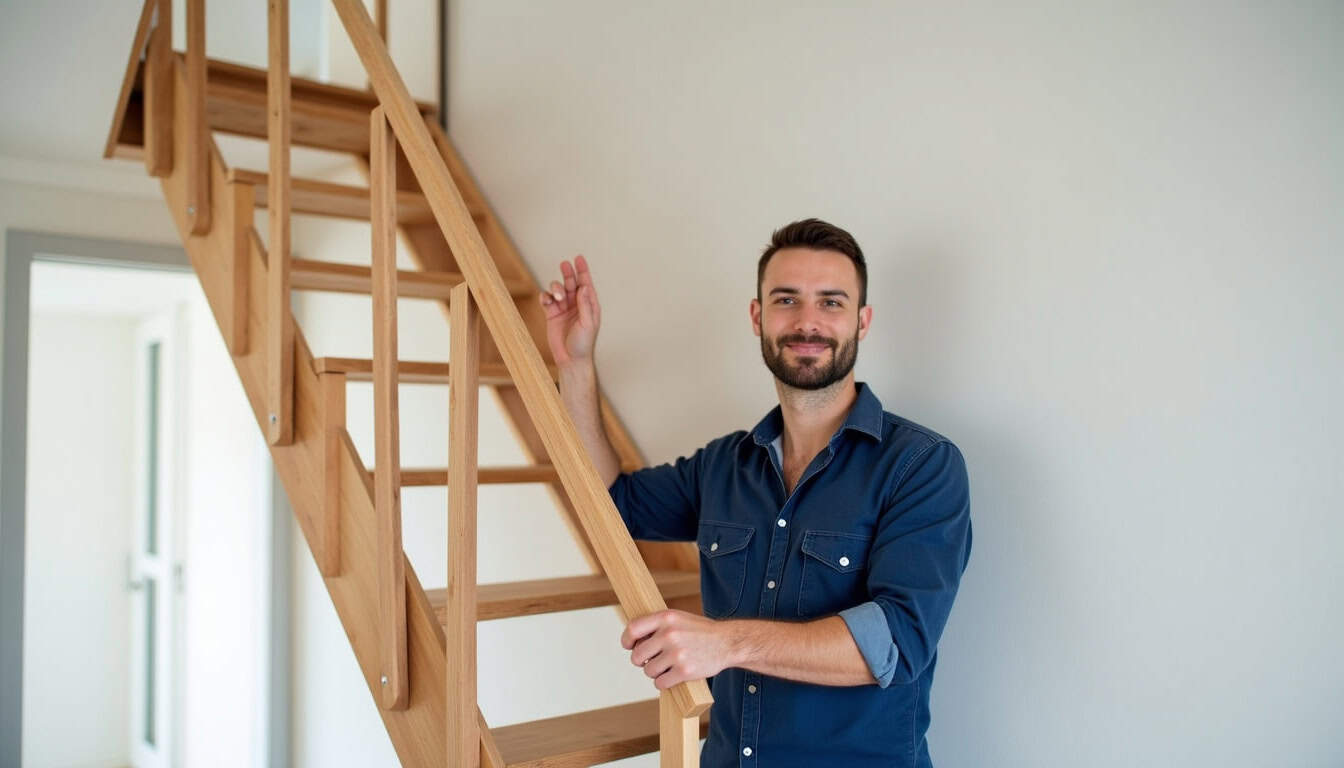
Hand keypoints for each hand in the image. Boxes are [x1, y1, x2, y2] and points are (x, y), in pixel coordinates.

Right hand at [539, 254, 600, 367]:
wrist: (570, 360)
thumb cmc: (583, 343)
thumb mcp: (588, 323)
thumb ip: (585, 305)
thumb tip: (583, 287)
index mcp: (589, 305)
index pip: (586, 284)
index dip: (583, 270)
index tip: (579, 258)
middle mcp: (576, 304)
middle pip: (571, 283)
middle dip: (568, 273)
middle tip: (565, 264)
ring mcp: (563, 308)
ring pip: (558, 290)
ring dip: (556, 289)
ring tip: (558, 296)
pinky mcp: (551, 315)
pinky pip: (546, 300)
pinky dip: (545, 297)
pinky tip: (547, 301)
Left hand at [621, 609, 736, 689]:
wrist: (727, 642)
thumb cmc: (700, 631)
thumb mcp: (678, 618)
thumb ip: (657, 626)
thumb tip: (632, 641)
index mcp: (666, 617)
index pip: (633, 629)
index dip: (626, 640)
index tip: (628, 646)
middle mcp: (669, 634)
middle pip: (637, 655)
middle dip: (641, 661)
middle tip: (651, 661)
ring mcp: (676, 653)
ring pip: (648, 671)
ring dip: (655, 672)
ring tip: (667, 667)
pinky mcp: (684, 671)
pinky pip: (660, 683)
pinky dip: (664, 683)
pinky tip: (673, 676)